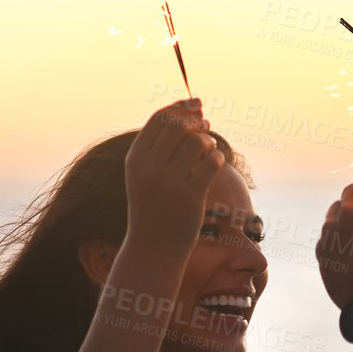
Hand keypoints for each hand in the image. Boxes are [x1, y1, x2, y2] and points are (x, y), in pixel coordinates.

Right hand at [124, 99, 224, 256]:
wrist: (153, 247)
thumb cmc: (153, 206)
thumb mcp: (145, 174)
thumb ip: (160, 145)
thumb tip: (191, 111)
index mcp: (135, 159)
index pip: (159, 119)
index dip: (180, 107)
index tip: (195, 104)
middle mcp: (149, 168)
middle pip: (178, 125)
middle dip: (195, 120)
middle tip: (205, 124)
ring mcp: (169, 183)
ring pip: (197, 142)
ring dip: (208, 140)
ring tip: (208, 149)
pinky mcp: (190, 197)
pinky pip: (211, 162)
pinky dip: (217, 157)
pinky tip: (214, 162)